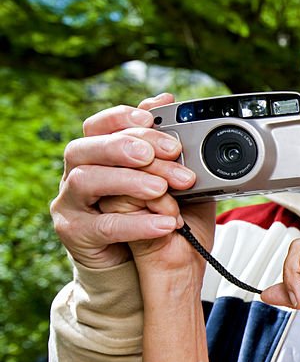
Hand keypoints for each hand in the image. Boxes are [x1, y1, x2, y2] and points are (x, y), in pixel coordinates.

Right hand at [51, 93, 201, 268]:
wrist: (136, 263)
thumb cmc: (150, 212)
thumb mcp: (164, 176)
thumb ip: (161, 143)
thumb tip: (165, 98)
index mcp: (95, 155)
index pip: (97, 125)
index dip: (121, 117)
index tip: (151, 118)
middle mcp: (76, 173)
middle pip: (87, 147)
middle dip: (126, 145)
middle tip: (166, 150)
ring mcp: (70, 203)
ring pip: (87, 180)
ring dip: (128, 180)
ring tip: (163, 188)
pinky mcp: (76, 233)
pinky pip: (104, 225)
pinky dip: (137, 223)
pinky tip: (166, 224)